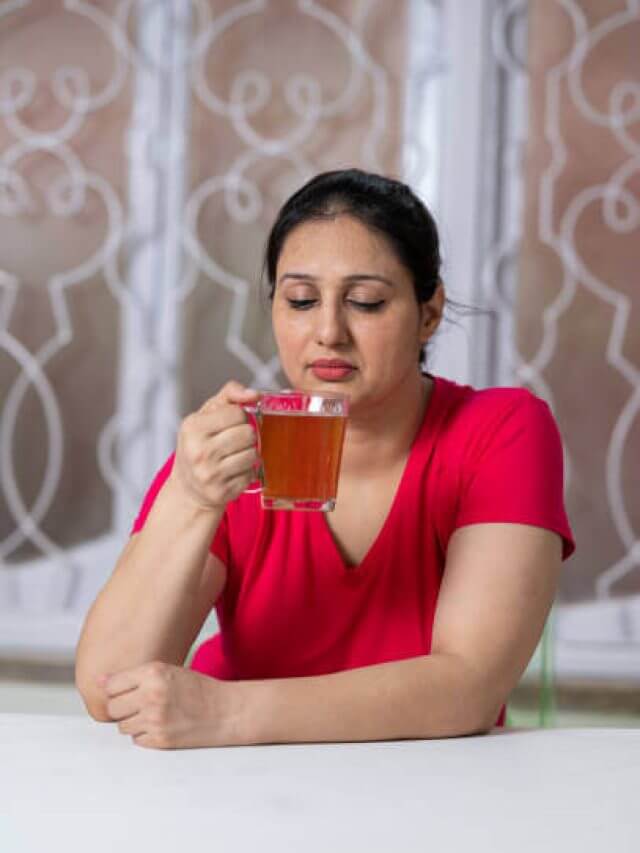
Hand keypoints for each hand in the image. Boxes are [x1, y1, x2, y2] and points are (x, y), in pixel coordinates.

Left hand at [98, 661, 238, 749]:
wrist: (226, 711)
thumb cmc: (198, 689)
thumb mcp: (169, 672)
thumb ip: (135, 676)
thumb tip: (100, 682)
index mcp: (153, 672)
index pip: (112, 686)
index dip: (117, 691)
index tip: (126, 693)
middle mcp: (151, 694)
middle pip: (113, 708)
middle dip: (123, 709)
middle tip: (140, 706)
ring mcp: (155, 719)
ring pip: (122, 727)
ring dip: (134, 723)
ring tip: (155, 716)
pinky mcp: (160, 740)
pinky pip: (136, 740)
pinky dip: (145, 736)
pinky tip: (163, 726)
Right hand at [169, 381, 260, 511]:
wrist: (188, 488)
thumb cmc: (200, 444)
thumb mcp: (206, 415)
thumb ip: (229, 395)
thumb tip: (255, 394)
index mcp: (192, 427)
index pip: (237, 412)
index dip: (239, 416)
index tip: (229, 424)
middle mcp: (199, 451)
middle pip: (248, 433)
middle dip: (246, 435)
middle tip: (234, 441)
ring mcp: (210, 474)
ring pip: (253, 454)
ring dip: (248, 454)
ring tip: (234, 456)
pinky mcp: (222, 491)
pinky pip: (251, 474)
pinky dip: (246, 472)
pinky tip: (232, 472)